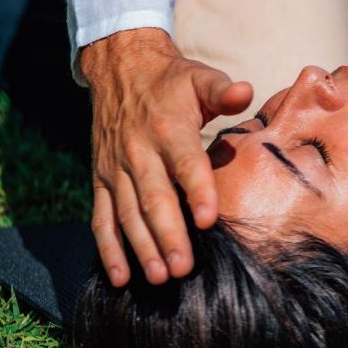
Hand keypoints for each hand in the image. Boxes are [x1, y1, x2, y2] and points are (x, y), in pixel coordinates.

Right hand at [80, 28, 251, 286]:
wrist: (120, 70)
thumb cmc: (172, 81)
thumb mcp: (200, 77)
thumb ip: (223, 90)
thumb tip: (246, 92)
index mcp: (169, 128)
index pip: (185, 163)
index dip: (197, 190)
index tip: (209, 219)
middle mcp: (139, 152)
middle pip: (154, 198)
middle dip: (168, 235)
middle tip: (184, 268)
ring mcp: (117, 169)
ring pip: (127, 214)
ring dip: (141, 248)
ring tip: (159, 277)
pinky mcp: (102, 180)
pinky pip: (102, 218)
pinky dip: (108, 249)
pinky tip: (120, 277)